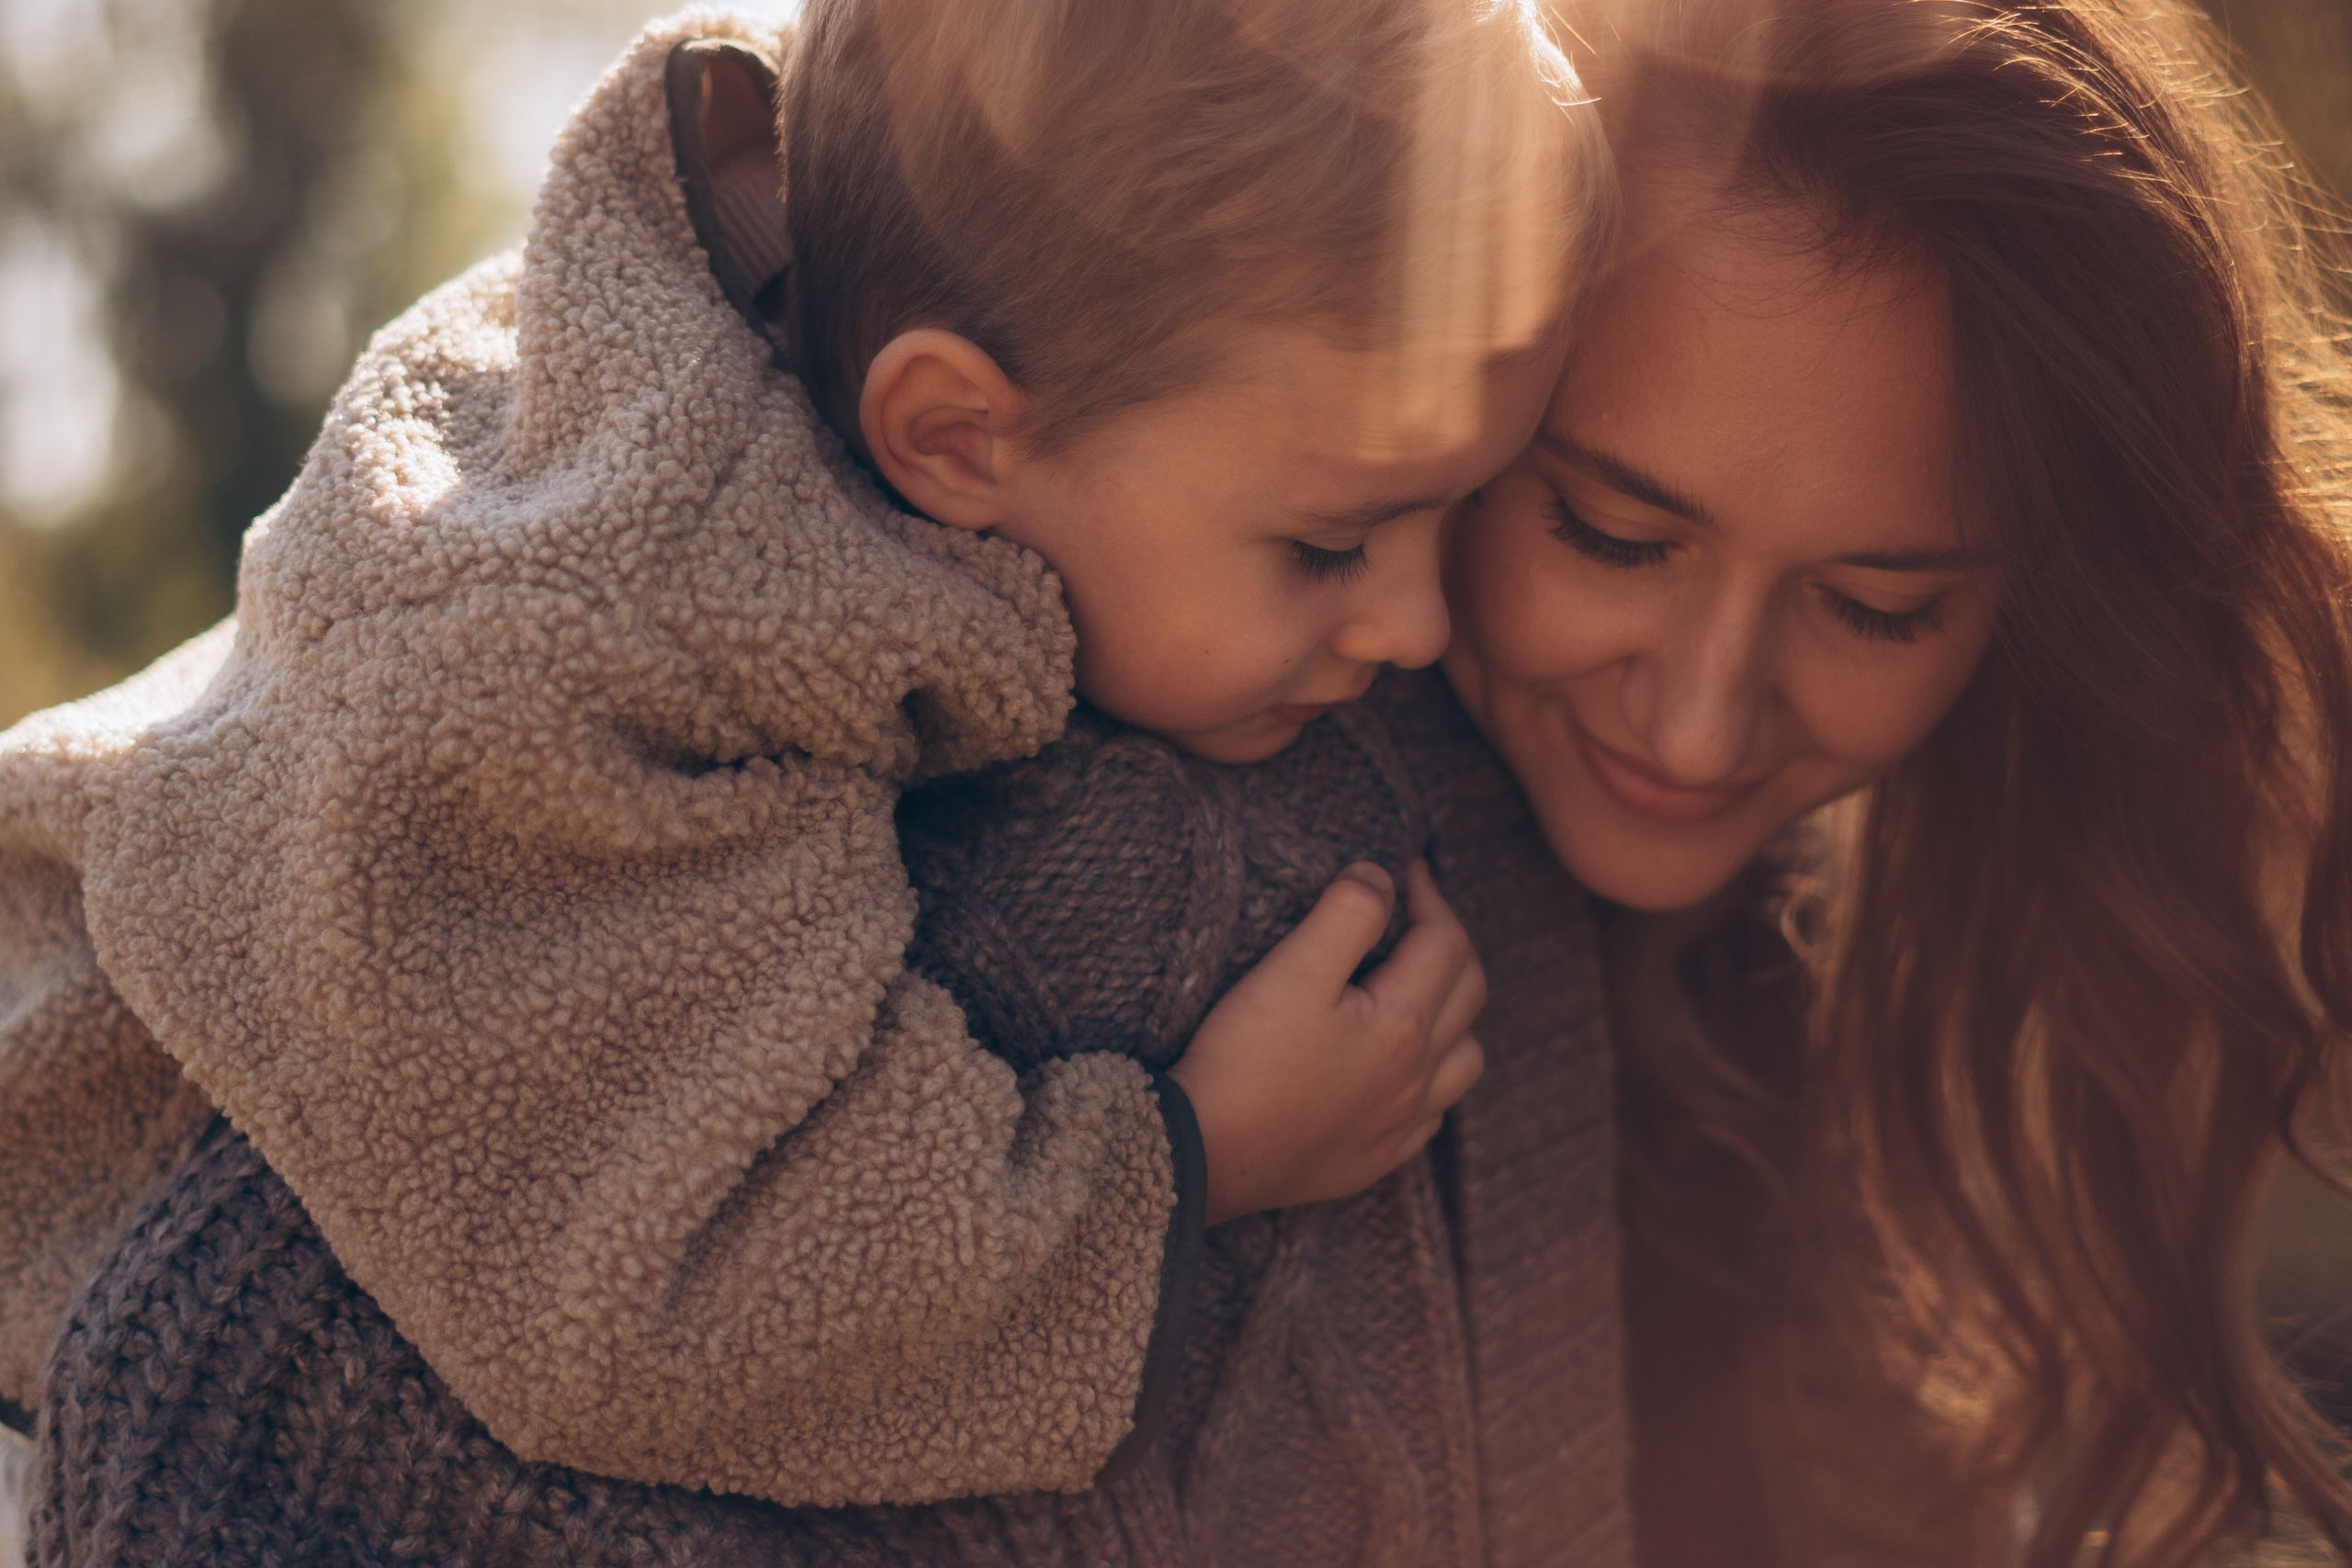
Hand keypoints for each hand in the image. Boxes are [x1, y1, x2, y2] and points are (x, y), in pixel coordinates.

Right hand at [1168, 858, 1486, 1225]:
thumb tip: (1382, 877)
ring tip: (1418, 991)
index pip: (1445, 941)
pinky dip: (1432, 1079)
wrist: (1205, 1157)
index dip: (1429, 896)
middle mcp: (1417, 1078)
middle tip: (1414, 916)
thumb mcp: (1293, 971)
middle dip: (1449, 942)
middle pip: (1468, 994)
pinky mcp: (1376, 1159)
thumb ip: (1347, 913)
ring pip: (1465, 1060)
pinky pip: (1432, 1115)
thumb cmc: (1244, 1061)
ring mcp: (1400, 1124)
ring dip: (1454, 1014)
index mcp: (1402, 1024)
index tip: (1405, 870)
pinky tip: (1399, 1070)